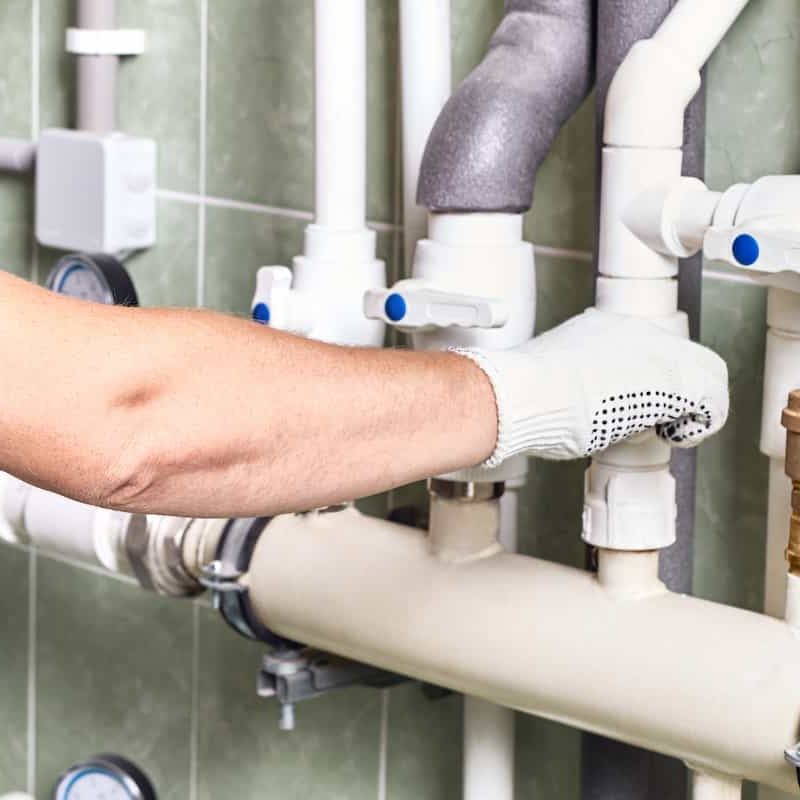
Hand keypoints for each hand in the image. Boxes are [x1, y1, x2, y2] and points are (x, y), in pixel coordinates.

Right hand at [455, 308, 728, 464]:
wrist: (520, 396)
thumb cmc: (524, 399)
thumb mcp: (552, 384)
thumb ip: (577, 388)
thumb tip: (584, 412)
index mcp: (600, 329)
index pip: (645, 353)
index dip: (646, 383)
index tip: (635, 410)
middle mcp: (633, 331)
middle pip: (680, 358)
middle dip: (675, 394)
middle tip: (656, 424)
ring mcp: (656, 349)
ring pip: (703, 373)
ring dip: (690, 408)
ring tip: (667, 432)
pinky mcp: (674, 377)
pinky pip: (711, 398)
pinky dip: (700, 424)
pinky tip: (676, 438)